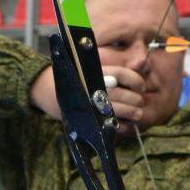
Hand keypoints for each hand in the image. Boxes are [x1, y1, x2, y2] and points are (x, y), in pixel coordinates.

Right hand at [29, 66, 146, 129]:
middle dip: (135, 99)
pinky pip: (106, 123)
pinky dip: (119, 125)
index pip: (121, 74)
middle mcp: (91, 86)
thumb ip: (115, 69)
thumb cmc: (77, 78)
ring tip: (138, 114)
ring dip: (131, 112)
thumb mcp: (93, 67)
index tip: (141, 87)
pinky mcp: (85, 117)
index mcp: (95, 71)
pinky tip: (125, 124)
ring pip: (115, 108)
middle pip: (120, 93)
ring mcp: (88, 102)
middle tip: (140, 102)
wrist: (49, 90)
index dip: (135, 80)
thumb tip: (141, 65)